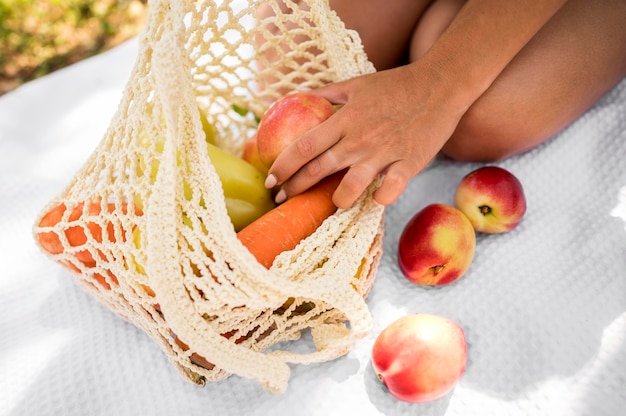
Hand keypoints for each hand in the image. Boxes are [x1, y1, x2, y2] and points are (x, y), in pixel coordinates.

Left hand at [266, 63, 465, 207]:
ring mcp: (384, 153)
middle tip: (282, 199)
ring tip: (334, 203)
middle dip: (295, 188)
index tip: (270, 180)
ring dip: (337, 201)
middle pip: (317, 170)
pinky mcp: (408, 164)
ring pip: (350, 187)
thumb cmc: (395, 85)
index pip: (303, 147)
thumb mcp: (356, 83)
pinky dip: (380, 198)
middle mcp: (359, 139)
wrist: (439, 85)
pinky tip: (376, 197)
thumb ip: (327, 94)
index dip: (282, 167)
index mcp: (344, 120)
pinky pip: (389, 191)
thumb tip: (297, 98)